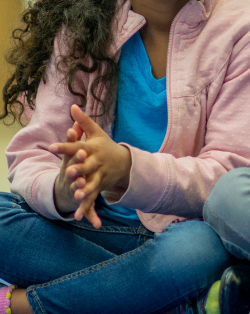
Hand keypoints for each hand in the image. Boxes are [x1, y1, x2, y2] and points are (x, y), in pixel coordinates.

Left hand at [49, 106, 130, 226]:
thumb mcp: (96, 133)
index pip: (76, 146)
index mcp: (92, 149)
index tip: (51, 147)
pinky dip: (86, 207)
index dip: (65, 146)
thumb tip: (72, 106)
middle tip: (68, 171)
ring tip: (76, 194)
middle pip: (86, 166)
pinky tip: (78, 215)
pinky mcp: (100, 187)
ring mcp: (99, 176)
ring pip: (91, 183)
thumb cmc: (105, 147)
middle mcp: (96, 162)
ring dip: (85, 189)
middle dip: (78, 169)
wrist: (125, 163)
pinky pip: (92, 198)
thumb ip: (83, 121)